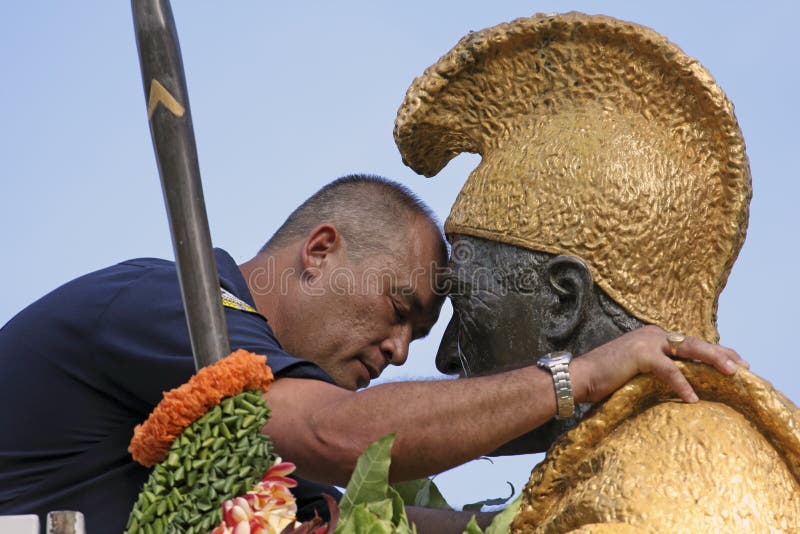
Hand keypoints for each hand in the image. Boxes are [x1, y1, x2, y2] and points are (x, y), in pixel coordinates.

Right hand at [570, 325, 747, 403]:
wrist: (576, 377)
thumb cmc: (602, 380)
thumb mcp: (636, 372)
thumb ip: (656, 372)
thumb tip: (679, 385)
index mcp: (653, 337)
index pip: (691, 343)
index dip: (714, 351)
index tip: (735, 362)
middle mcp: (653, 334)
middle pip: (696, 342)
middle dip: (722, 353)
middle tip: (744, 367)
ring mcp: (647, 342)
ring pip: (690, 349)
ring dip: (714, 360)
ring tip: (733, 373)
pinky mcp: (640, 354)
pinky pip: (670, 370)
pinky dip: (682, 384)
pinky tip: (692, 398)